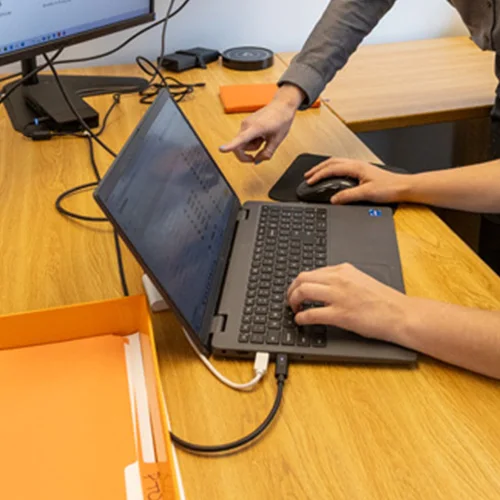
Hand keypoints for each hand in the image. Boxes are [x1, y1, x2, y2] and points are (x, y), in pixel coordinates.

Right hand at [219, 84, 303, 163]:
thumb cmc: (281, 120)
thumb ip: (267, 153)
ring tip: (264, 138)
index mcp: (256, 128)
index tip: (222, 149)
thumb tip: (257, 161)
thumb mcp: (277, 140)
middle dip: (250, 152)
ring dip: (253, 146)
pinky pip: (245, 138)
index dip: (230, 146)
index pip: (241, 139)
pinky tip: (262, 134)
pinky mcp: (245, 124)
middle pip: (240, 147)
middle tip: (261, 153)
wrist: (282, 105)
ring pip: (243, 143)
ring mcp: (245, 124)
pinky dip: (252, 140)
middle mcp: (246, 125)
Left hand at [287, 264, 409, 341]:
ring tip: (294, 309)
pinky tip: (301, 321)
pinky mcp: (340, 314)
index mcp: (343, 270)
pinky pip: (311, 314)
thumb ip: (342, 280)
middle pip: (302, 278)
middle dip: (291, 290)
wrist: (400, 313)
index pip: (312, 272)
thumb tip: (323, 287)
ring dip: (293, 301)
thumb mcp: (360, 280)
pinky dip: (301, 318)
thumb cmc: (384, 301)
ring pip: (303, 292)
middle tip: (290, 300)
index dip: (300, 282)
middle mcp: (338, 279)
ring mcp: (338, 296)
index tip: (297, 290)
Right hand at [304, 158, 411, 204]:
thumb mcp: (367, 194)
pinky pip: (342, 166)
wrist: (403, 187)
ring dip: (324, 167)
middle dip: (318, 169)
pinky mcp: (362, 171)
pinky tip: (331, 175)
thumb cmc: (389, 188)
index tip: (310, 181)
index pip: (332, 169)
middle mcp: (357, 164)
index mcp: (356, 167)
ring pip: (337, 162)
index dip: (319, 175)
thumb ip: (348, 196)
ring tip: (315, 174)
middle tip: (307, 176)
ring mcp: (359, 167)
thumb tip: (333, 199)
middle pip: (332, 162)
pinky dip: (332, 169)